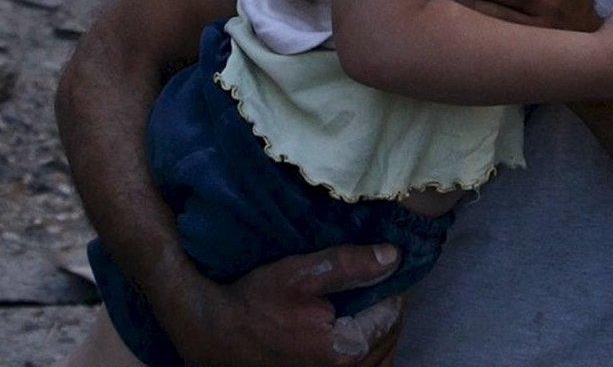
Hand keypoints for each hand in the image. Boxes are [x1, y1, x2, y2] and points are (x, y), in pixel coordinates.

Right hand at [155, 244, 401, 366]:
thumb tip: (394, 256)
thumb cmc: (256, 303)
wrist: (218, 336)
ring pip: (380, 359)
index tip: (383, 270)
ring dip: (381, 333)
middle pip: (389, 338)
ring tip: (368, 308)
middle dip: (387, 310)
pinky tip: (357, 334)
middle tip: (378, 285)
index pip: (391, 314)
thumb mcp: (301, 274)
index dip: (390, 287)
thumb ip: (349, 265)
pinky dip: (369, 355)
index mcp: (348, 347)